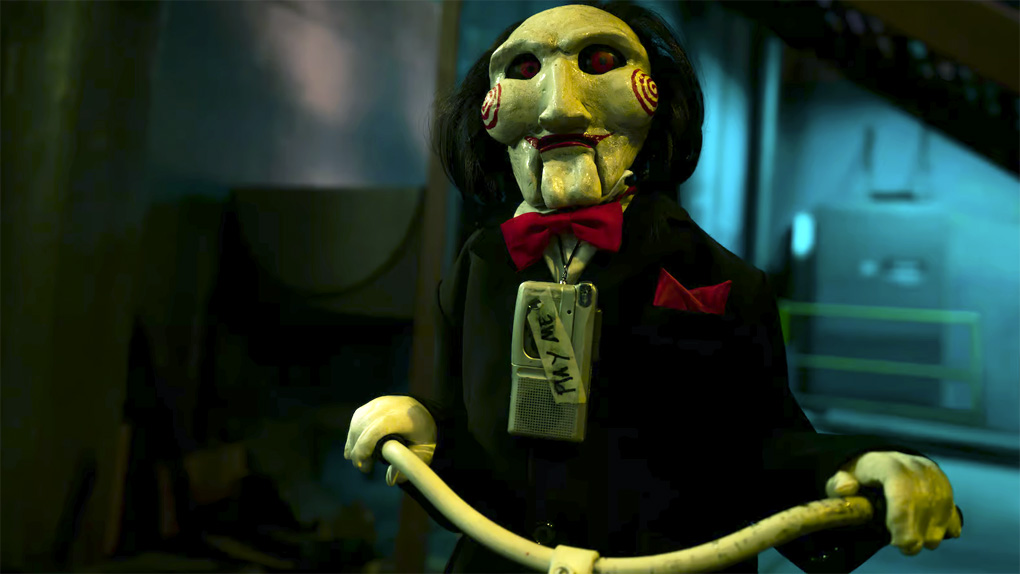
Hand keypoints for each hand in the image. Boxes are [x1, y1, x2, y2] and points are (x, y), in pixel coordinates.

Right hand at [344, 395, 436, 485]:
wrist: (424, 412)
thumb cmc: (423, 434)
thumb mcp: (424, 452)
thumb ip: (409, 466)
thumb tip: (390, 480)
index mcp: (402, 416)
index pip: (377, 429)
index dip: (365, 447)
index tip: (364, 466)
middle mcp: (388, 406)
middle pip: (363, 426)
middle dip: (358, 450)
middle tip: (363, 467)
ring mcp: (379, 402)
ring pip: (357, 423)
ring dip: (353, 443)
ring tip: (359, 460)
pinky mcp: (372, 404)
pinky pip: (357, 419)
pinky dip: (353, 434)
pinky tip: (353, 448)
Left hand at [826, 451, 962, 554]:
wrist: (874, 467)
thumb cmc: (855, 478)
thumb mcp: (840, 479)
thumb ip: (838, 484)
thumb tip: (846, 488)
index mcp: (882, 461)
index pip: (898, 481)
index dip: (901, 513)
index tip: (897, 540)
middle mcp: (908, 462)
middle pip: (921, 494)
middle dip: (917, 526)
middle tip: (909, 549)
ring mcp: (927, 470)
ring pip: (939, 498)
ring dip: (934, 526)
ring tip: (925, 545)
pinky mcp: (941, 481)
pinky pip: (949, 500)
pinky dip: (948, 519)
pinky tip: (946, 534)